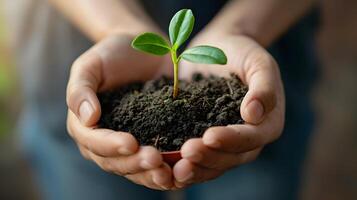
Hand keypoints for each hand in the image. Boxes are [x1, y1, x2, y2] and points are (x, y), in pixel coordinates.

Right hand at [66, 33, 173, 189]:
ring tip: (168, 172)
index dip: (110, 145)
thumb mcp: (90, 65)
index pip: (93, 142)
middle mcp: (104, 141)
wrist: (144, 50)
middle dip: (135, 163)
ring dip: (151, 174)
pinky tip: (180, 170)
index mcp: (85, 125)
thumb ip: (80, 90)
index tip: (131, 143)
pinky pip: (156, 163)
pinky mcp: (152, 142)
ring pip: (136, 169)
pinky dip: (167, 170)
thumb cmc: (112, 55)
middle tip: (155, 159)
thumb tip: (87, 118)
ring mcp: (128, 145)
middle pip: (115, 162)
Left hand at [174, 32, 284, 186]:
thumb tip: (254, 115)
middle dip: (209, 157)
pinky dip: (183, 163)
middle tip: (186, 154)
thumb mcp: (258, 63)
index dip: (231, 140)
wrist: (219, 48)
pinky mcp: (204, 139)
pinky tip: (165, 164)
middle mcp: (248, 139)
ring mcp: (226, 142)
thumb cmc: (242, 52)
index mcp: (267, 123)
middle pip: (231, 157)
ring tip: (175, 168)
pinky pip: (197, 158)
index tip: (209, 136)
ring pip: (214, 164)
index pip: (251, 138)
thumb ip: (264, 87)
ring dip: (196, 168)